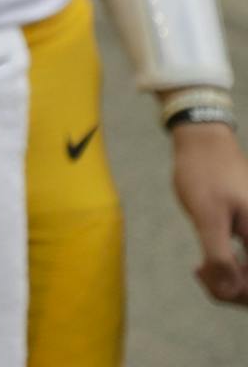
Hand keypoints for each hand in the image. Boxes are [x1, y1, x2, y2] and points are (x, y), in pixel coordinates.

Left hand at [171, 121, 247, 305]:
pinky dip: (229, 271)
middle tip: (199, 270)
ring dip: (228, 282)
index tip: (204, 270)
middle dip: (230, 290)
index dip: (234, 292)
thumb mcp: (207, 215)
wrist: (205, 141)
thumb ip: (219, 254)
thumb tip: (229, 290)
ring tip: (201, 268)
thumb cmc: (204, 173)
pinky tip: (205, 263)